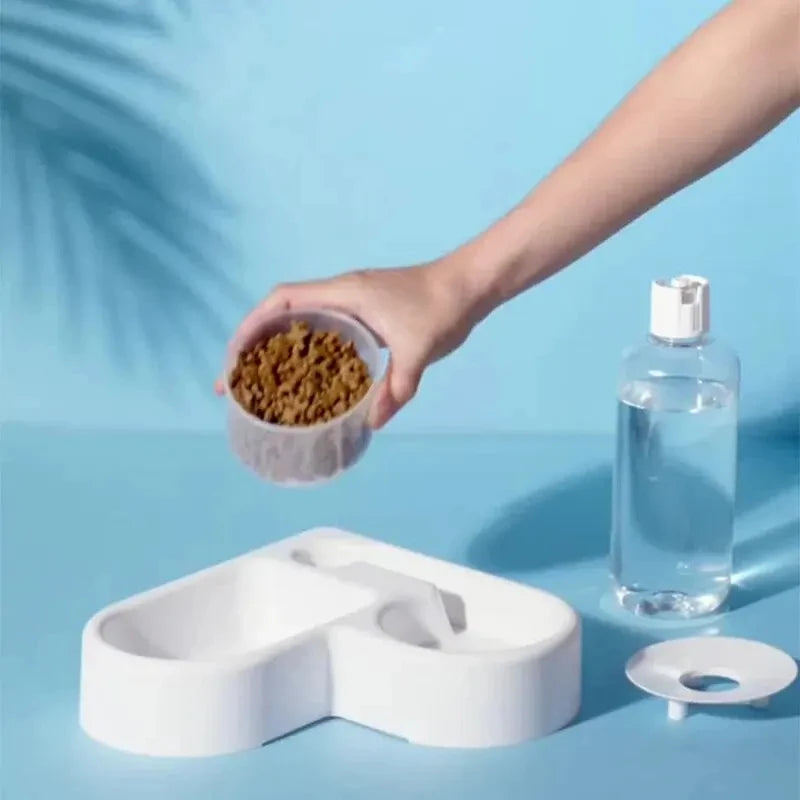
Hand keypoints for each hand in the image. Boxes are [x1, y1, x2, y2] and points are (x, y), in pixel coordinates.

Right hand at [215, 262, 478, 427]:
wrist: (469, 285)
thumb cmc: (442, 307)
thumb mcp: (419, 350)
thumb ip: (396, 387)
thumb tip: (373, 423)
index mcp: (344, 293)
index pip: (282, 301)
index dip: (251, 326)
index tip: (234, 357)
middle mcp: (341, 294)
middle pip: (280, 314)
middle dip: (251, 345)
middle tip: (233, 384)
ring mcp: (351, 303)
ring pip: (299, 324)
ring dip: (274, 350)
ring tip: (257, 385)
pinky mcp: (364, 314)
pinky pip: (322, 332)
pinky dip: (304, 353)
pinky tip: (304, 381)